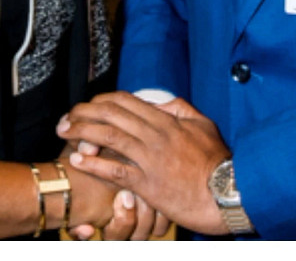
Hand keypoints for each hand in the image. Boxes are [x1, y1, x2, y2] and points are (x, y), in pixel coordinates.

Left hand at [58, 92, 232, 233]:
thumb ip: (181, 110)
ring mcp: (151, 159)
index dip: (99, 101)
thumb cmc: (219, 163)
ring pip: (108, 137)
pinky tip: (77, 161)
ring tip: (64, 134)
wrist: (231, 195)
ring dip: (80, 133)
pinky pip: (114, 170)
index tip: (87, 107)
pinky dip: (92, 164)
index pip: (124, 101)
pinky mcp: (149, 184)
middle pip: (110, 115)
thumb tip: (161, 102)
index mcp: (166, 121)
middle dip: (82, 113)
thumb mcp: (204, 127)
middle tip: (65, 119)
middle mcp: (155, 136)